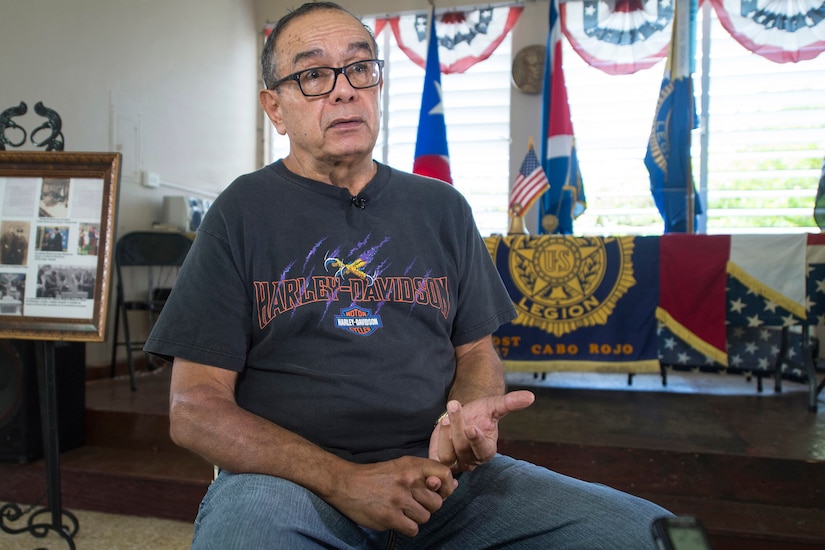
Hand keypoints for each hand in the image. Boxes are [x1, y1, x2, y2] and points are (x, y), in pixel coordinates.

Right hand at [325, 456, 456, 536]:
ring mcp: (398, 499)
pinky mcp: (389, 516)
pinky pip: (413, 529)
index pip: (444, 474)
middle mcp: (407, 480)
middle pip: (437, 503)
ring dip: (415, 518)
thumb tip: (454, 484)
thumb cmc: (375, 476)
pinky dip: (407, 528)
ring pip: (425, 518)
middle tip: (412, 503)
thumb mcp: (400, 467)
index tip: (439, 492)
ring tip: (401, 510)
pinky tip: (396, 519)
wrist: (345, 484)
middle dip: (427, 507)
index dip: (446, 487)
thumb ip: (426, 474)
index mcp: (411, 465)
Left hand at [428, 390, 534, 471]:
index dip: (476, 440)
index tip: (471, 427)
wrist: (462, 417)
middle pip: (462, 448)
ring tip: (446, 416)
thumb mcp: (494, 406)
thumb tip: (531, 396)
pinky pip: (436, 459)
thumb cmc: (480, 413)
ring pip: (448, 455)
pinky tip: (442, 424)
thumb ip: (511, 402)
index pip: (482, 450)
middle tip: (454, 404)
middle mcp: (471, 461)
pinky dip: (437, 443)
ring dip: (445, 434)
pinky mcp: (440, 461)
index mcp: (487, 450)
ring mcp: (456, 463)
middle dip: (458, 425)